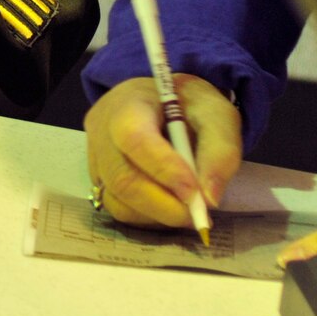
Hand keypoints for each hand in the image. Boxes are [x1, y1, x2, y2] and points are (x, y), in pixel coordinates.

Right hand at [84, 74, 240, 227]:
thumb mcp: (217, 115)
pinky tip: (168, 205)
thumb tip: (208, 199)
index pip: (135, 139)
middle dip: (163, 205)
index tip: (196, 194)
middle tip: (197, 216)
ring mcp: (95, 154)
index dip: (164, 170)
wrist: (162, 99)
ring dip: (155, 214)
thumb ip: (220, 152)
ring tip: (186, 209)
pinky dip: (145, 215)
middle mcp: (102, 129)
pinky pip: (115, 206)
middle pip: (120, 177)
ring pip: (115, 198)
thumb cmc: (189, 104)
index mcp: (129, 103)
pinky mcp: (97, 175)